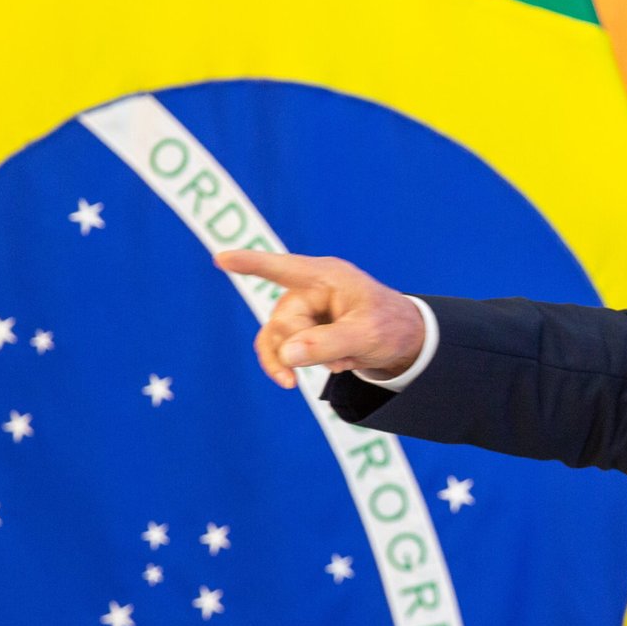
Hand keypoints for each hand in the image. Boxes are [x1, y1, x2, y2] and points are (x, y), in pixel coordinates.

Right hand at [213, 250, 425, 389]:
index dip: (251, 264)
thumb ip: (328, 343)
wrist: (404, 341)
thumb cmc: (390, 326)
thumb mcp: (367, 335)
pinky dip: (296, 365)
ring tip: (335, 367)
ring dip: (299, 360)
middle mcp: (307, 290)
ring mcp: (301, 311)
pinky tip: (330, 367)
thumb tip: (286, 355)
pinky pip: (281, 351)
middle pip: (281, 322)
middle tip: (340, 358)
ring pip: (276, 340)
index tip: (222, 258)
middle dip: (304, 347)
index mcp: (326, 277)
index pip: (282, 268)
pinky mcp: (299, 330)